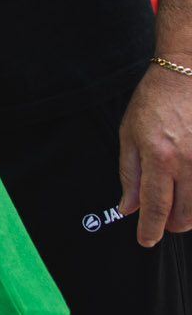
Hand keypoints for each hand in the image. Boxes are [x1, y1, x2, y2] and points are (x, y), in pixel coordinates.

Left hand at [117, 62, 191, 245]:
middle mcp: (188, 162)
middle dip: (171, 225)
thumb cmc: (154, 101)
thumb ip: (130, 173)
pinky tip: (190, 192)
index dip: (150, 230)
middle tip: (161, 220)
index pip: (155, 207)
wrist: (186, 73)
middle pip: (185, 215)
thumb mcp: (129, 133)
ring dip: (189, 215)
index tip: (145, 241)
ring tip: (178, 206)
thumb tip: (128, 208)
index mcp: (159, 156)